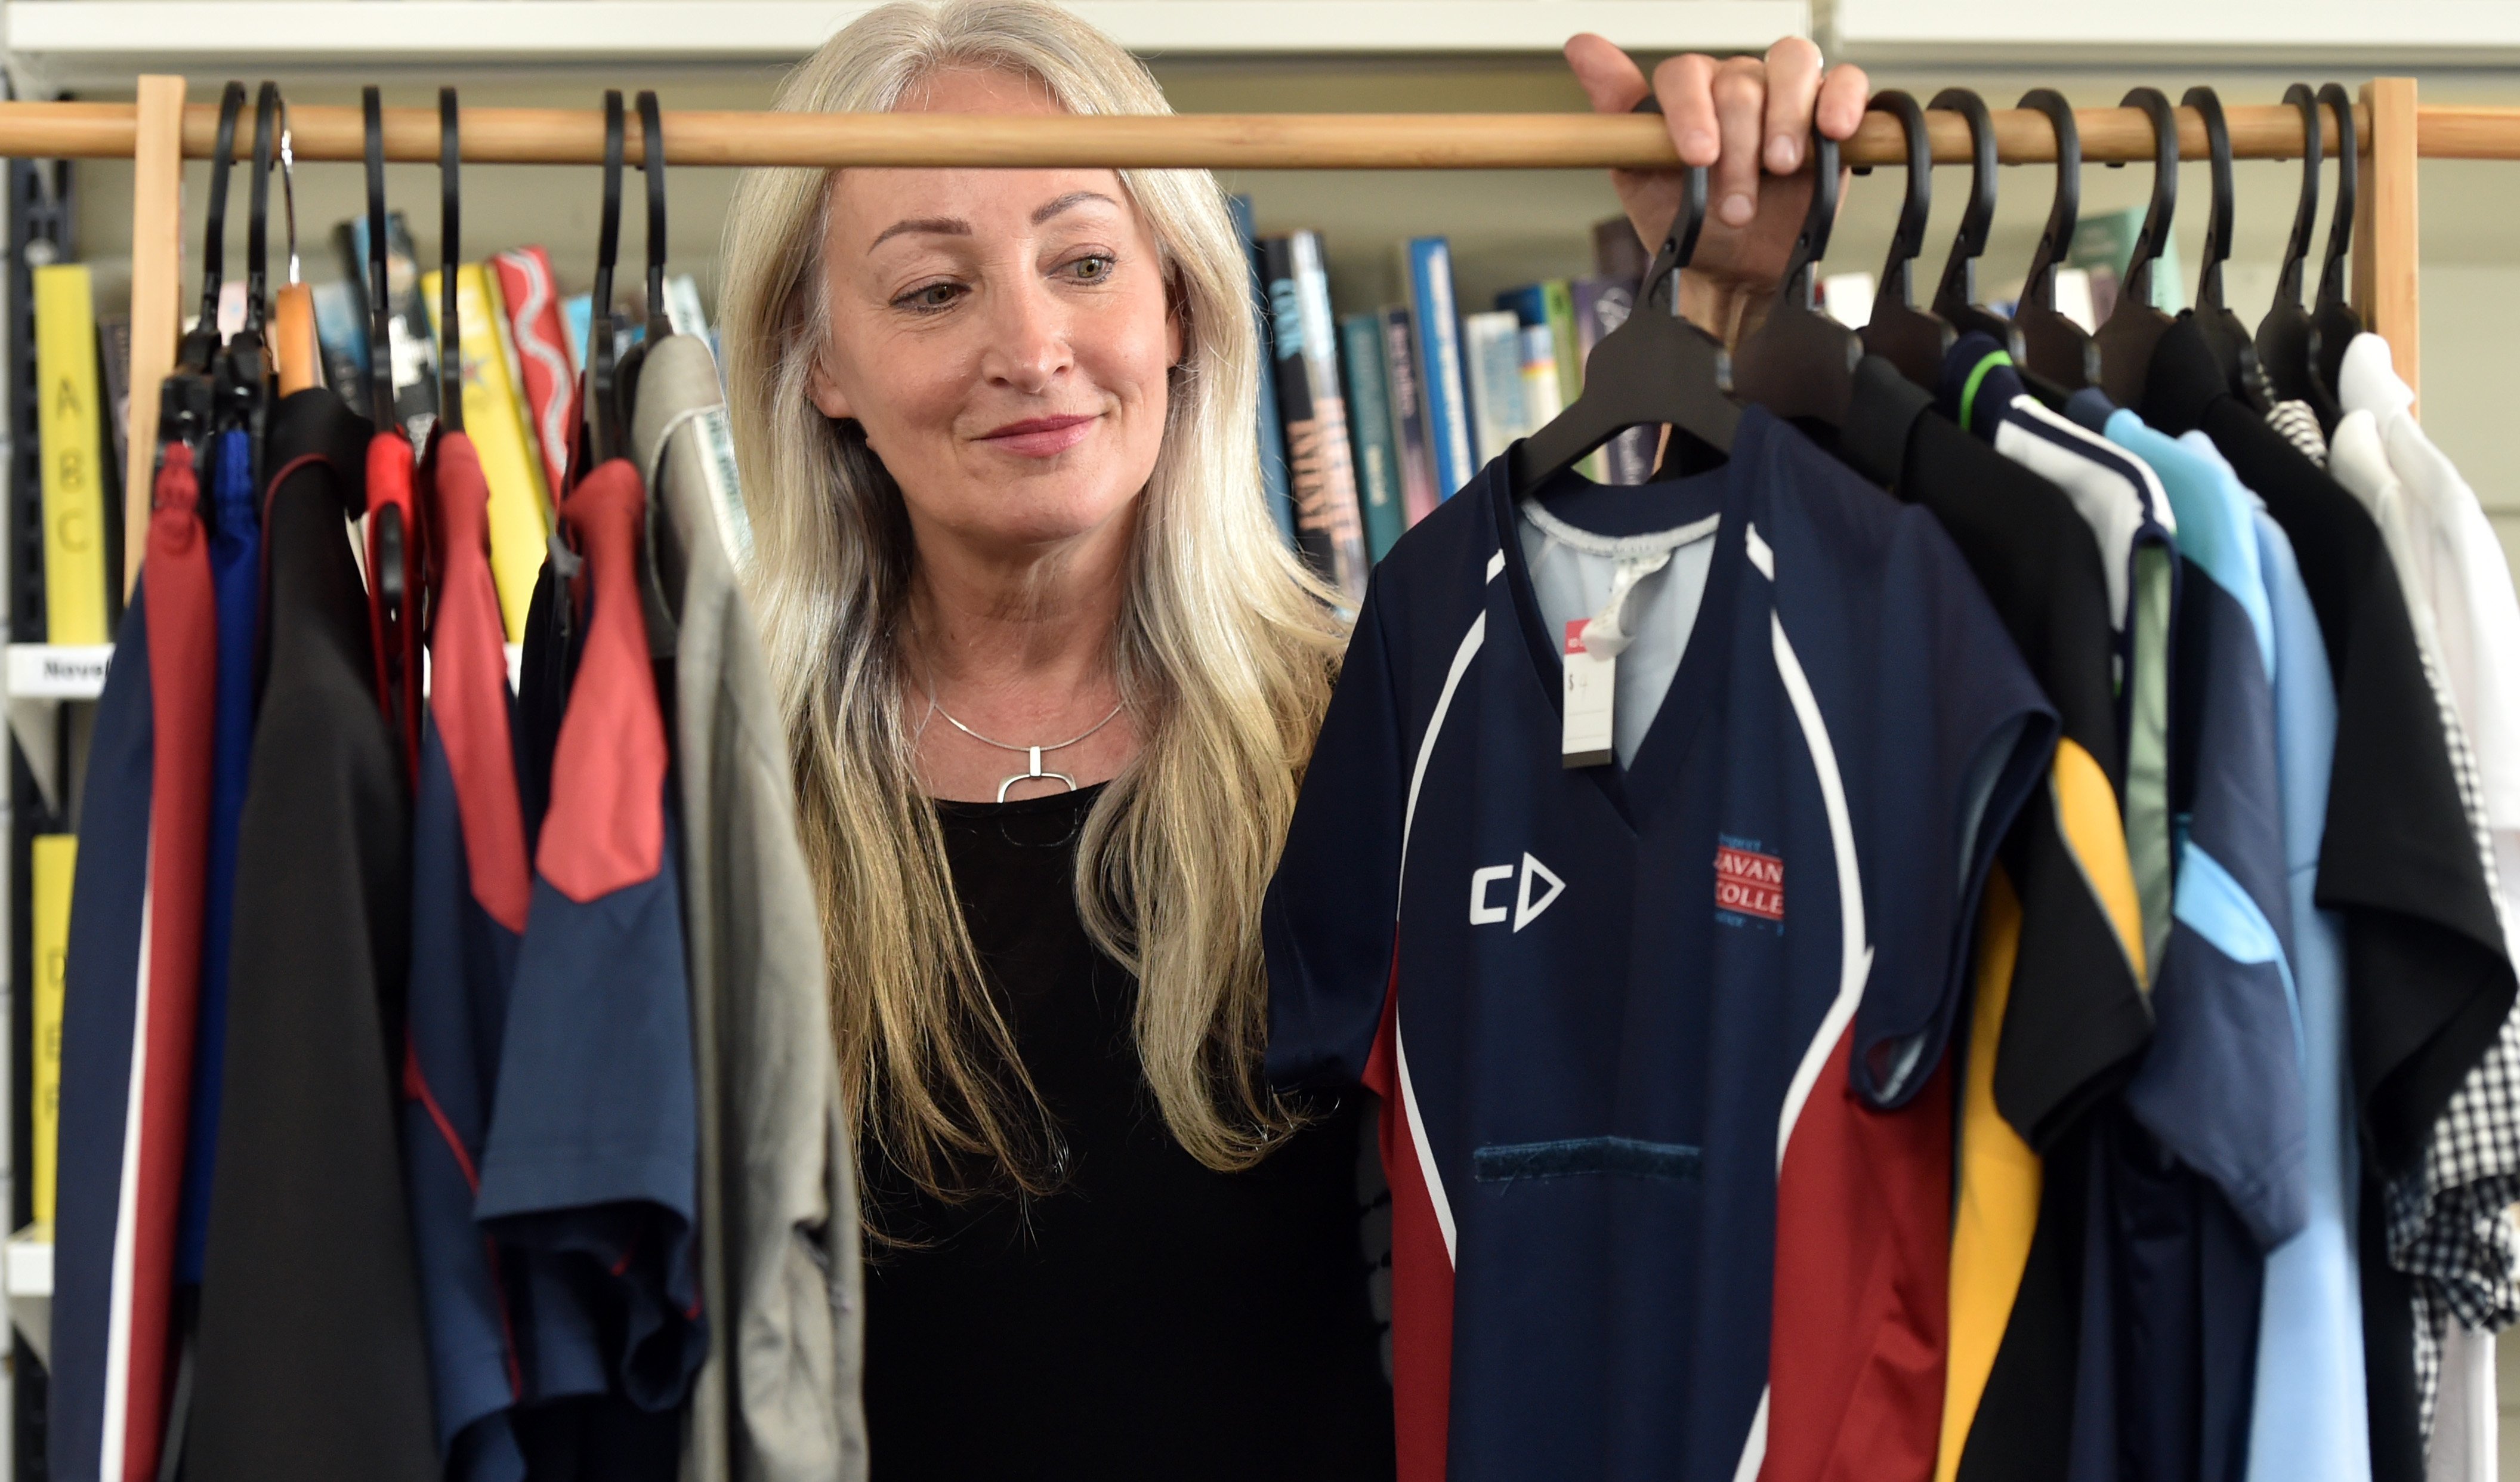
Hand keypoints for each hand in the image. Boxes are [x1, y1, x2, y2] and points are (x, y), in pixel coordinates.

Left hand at [1565, 35, 1866, 344]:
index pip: (1686, 74)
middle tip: (1735, 202)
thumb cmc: (1688, 223)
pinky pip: (1845, 81)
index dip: (1691, 113)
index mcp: (1692, 94)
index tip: (1697, 158)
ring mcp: (1787, 96)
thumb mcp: (1640, 174)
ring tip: (1781, 168)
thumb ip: (1620, 109)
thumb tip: (1581, 46)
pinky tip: (1834, 130)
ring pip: (1792, 64)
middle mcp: (1739, 86)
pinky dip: (1841, 100)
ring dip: (1786, 119)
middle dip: (1738, 146)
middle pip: (1741, 80)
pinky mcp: (1831, 114)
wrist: (1733, 272)